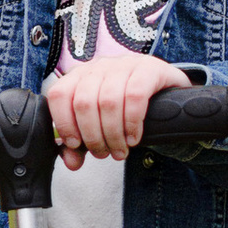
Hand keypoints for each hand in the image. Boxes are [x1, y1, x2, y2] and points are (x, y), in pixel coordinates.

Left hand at [46, 51, 185, 168]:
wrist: (167, 93)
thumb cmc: (128, 109)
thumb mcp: (101, 126)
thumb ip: (82, 144)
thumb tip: (71, 162)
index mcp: (81, 76)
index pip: (59, 94)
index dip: (64, 123)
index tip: (76, 144)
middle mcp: (100, 67)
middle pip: (84, 102)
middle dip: (93, 136)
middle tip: (103, 152)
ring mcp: (125, 64)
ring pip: (109, 101)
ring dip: (113, 134)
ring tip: (120, 150)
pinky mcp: (149, 69)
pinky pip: (135, 96)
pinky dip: (132, 122)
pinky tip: (134, 137)